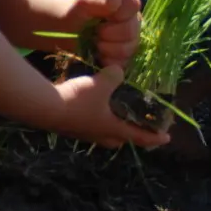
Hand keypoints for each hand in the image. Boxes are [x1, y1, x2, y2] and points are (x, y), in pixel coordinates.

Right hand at [55, 66, 169, 148]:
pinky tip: (90, 105)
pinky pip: (86, 124)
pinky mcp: (68, 126)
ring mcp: (81, 132)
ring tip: (112, 112)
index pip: (139, 136)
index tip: (167, 138)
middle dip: (128, 135)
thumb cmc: (78, 99)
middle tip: (135, 125)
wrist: (43, 107)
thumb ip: (115, 76)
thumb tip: (118, 71)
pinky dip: (93, 117)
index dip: (154, 137)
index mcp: (111, 128)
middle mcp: (97, 134)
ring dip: (109, 126)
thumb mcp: (102, 83)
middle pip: (118, 139)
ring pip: (101, 133)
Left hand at [69, 0, 141, 67]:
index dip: (119, 12)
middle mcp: (134, 23)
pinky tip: (98, 55)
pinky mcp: (125, 60)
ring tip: (95, 43)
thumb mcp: (82, 4)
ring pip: (127, 49)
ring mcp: (132, 43)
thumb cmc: (78, 16)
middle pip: (131, 30)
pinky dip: (107, 60)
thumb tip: (116, 0)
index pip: (133, 5)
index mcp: (127, 5)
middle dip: (108, 33)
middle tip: (95, 32)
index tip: (105, 16)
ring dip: (106, 47)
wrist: (69, 35)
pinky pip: (122, 63)